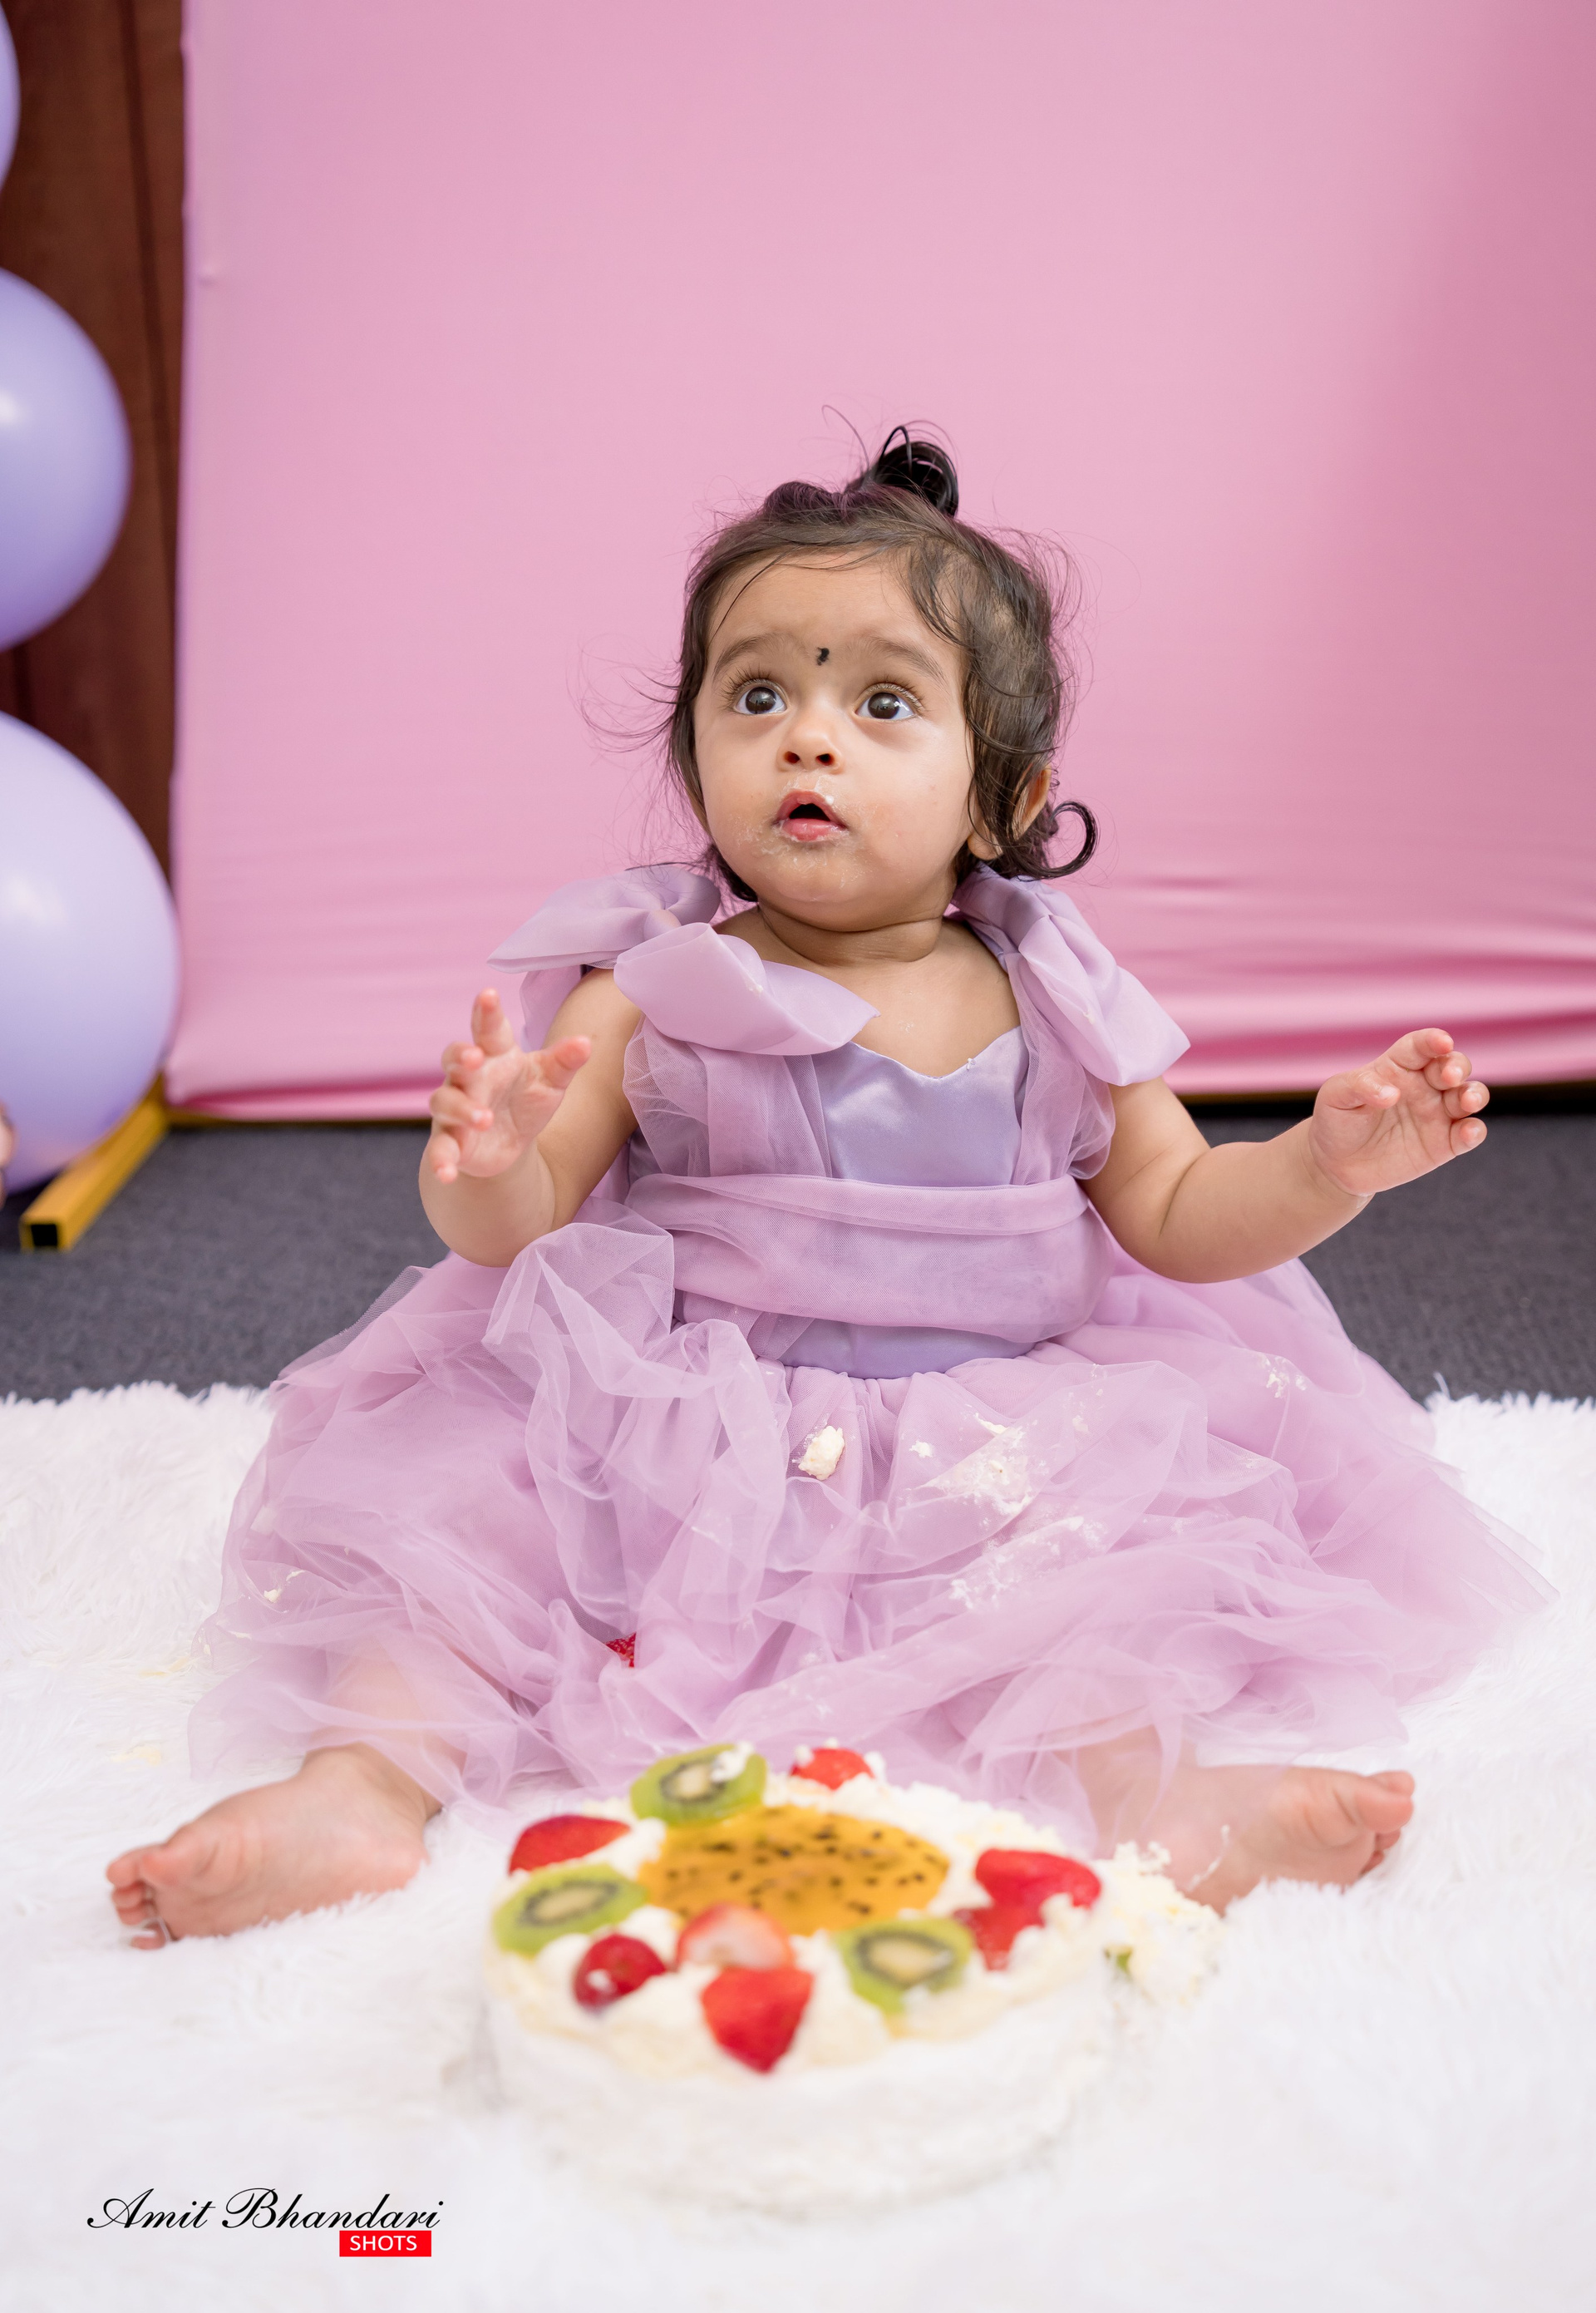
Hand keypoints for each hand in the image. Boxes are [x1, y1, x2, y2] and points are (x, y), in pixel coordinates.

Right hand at [425, 989, 590, 1183]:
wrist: (510, 1142)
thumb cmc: (528, 1098)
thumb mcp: (551, 1080)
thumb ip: (565, 1061)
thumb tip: (586, 1042)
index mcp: (496, 1054)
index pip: (488, 1029)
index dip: (486, 1012)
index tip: (488, 994)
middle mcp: (470, 1077)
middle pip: (456, 1059)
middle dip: (461, 1055)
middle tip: (475, 1056)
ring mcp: (455, 1108)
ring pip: (445, 1101)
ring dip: (461, 1108)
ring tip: (484, 1118)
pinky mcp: (451, 1141)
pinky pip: (439, 1149)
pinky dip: (439, 1161)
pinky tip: (446, 1173)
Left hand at [1306, 1029, 1487, 1198]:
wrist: (1336, 1165)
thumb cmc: (1337, 1121)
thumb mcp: (1336, 1096)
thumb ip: (1360, 1086)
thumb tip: (1391, 1094)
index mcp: (1398, 1067)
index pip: (1420, 1046)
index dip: (1433, 1040)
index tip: (1442, 1041)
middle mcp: (1424, 1086)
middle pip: (1453, 1066)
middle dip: (1457, 1066)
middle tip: (1449, 1076)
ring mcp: (1437, 1114)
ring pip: (1469, 1095)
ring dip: (1474, 1094)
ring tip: (1467, 1101)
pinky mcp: (1444, 1144)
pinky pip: (1468, 1133)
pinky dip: (1474, 1131)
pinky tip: (1469, 1132)